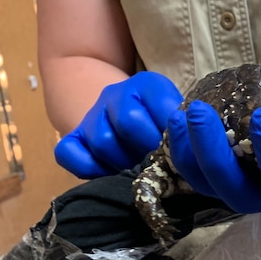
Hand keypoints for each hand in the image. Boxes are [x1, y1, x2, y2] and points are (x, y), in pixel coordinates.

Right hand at [54, 72, 181, 177]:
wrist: (127, 119)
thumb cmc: (164, 129)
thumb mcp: (179, 122)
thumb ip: (185, 131)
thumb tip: (191, 150)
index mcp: (148, 85)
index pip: (162, 108)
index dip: (172, 136)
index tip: (178, 153)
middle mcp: (116, 94)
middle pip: (129, 122)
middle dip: (147, 150)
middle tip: (157, 164)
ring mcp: (92, 115)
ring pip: (103, 141)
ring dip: (123, 163)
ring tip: (137, 170)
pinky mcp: (74, 137)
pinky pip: (69, 153)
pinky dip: (88, 168)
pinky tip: (108, 174)